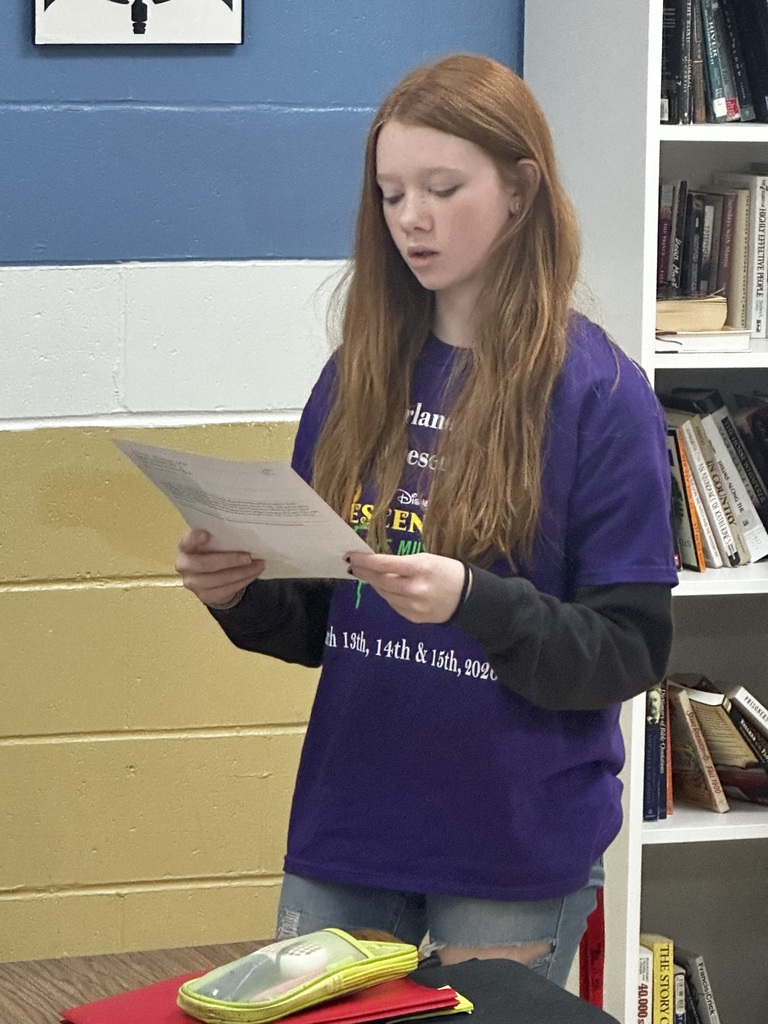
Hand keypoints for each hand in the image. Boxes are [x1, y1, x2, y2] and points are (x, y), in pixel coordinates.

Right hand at [175, 529, 264, 607]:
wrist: (212, 575)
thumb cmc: (214, 551)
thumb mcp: (214, 542)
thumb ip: (220, 537)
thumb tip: (244, 534)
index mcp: (185, 547)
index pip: (186, 541)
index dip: (195, 538)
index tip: (207, 534)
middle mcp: (184, 565)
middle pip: (205, 564)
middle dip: (229, 560)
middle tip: (248, 557)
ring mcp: (192, 583)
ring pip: (218, 579)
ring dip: (242, 572)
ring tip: (258, 565)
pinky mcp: (204, 596)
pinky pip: (225, 590)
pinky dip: (242, 581)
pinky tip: (253, 574)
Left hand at [345, 551, 464, 623]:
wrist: (468, 597)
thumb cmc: (446, 571)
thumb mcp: (426, 559)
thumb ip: (402, 563)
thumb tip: (375, 564)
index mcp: (420, 568)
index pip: (384, 564)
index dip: (365, 561)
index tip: (351, 556)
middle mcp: (415, 589)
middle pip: (380, 581)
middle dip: (364, 573)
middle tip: (354, 566)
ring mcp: (414, 606)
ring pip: (384, 594)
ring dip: (375, 584)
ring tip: (369, 575)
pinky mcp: (414, 618)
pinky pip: (393, 604)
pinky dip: (388, 595)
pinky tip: (388, 588)